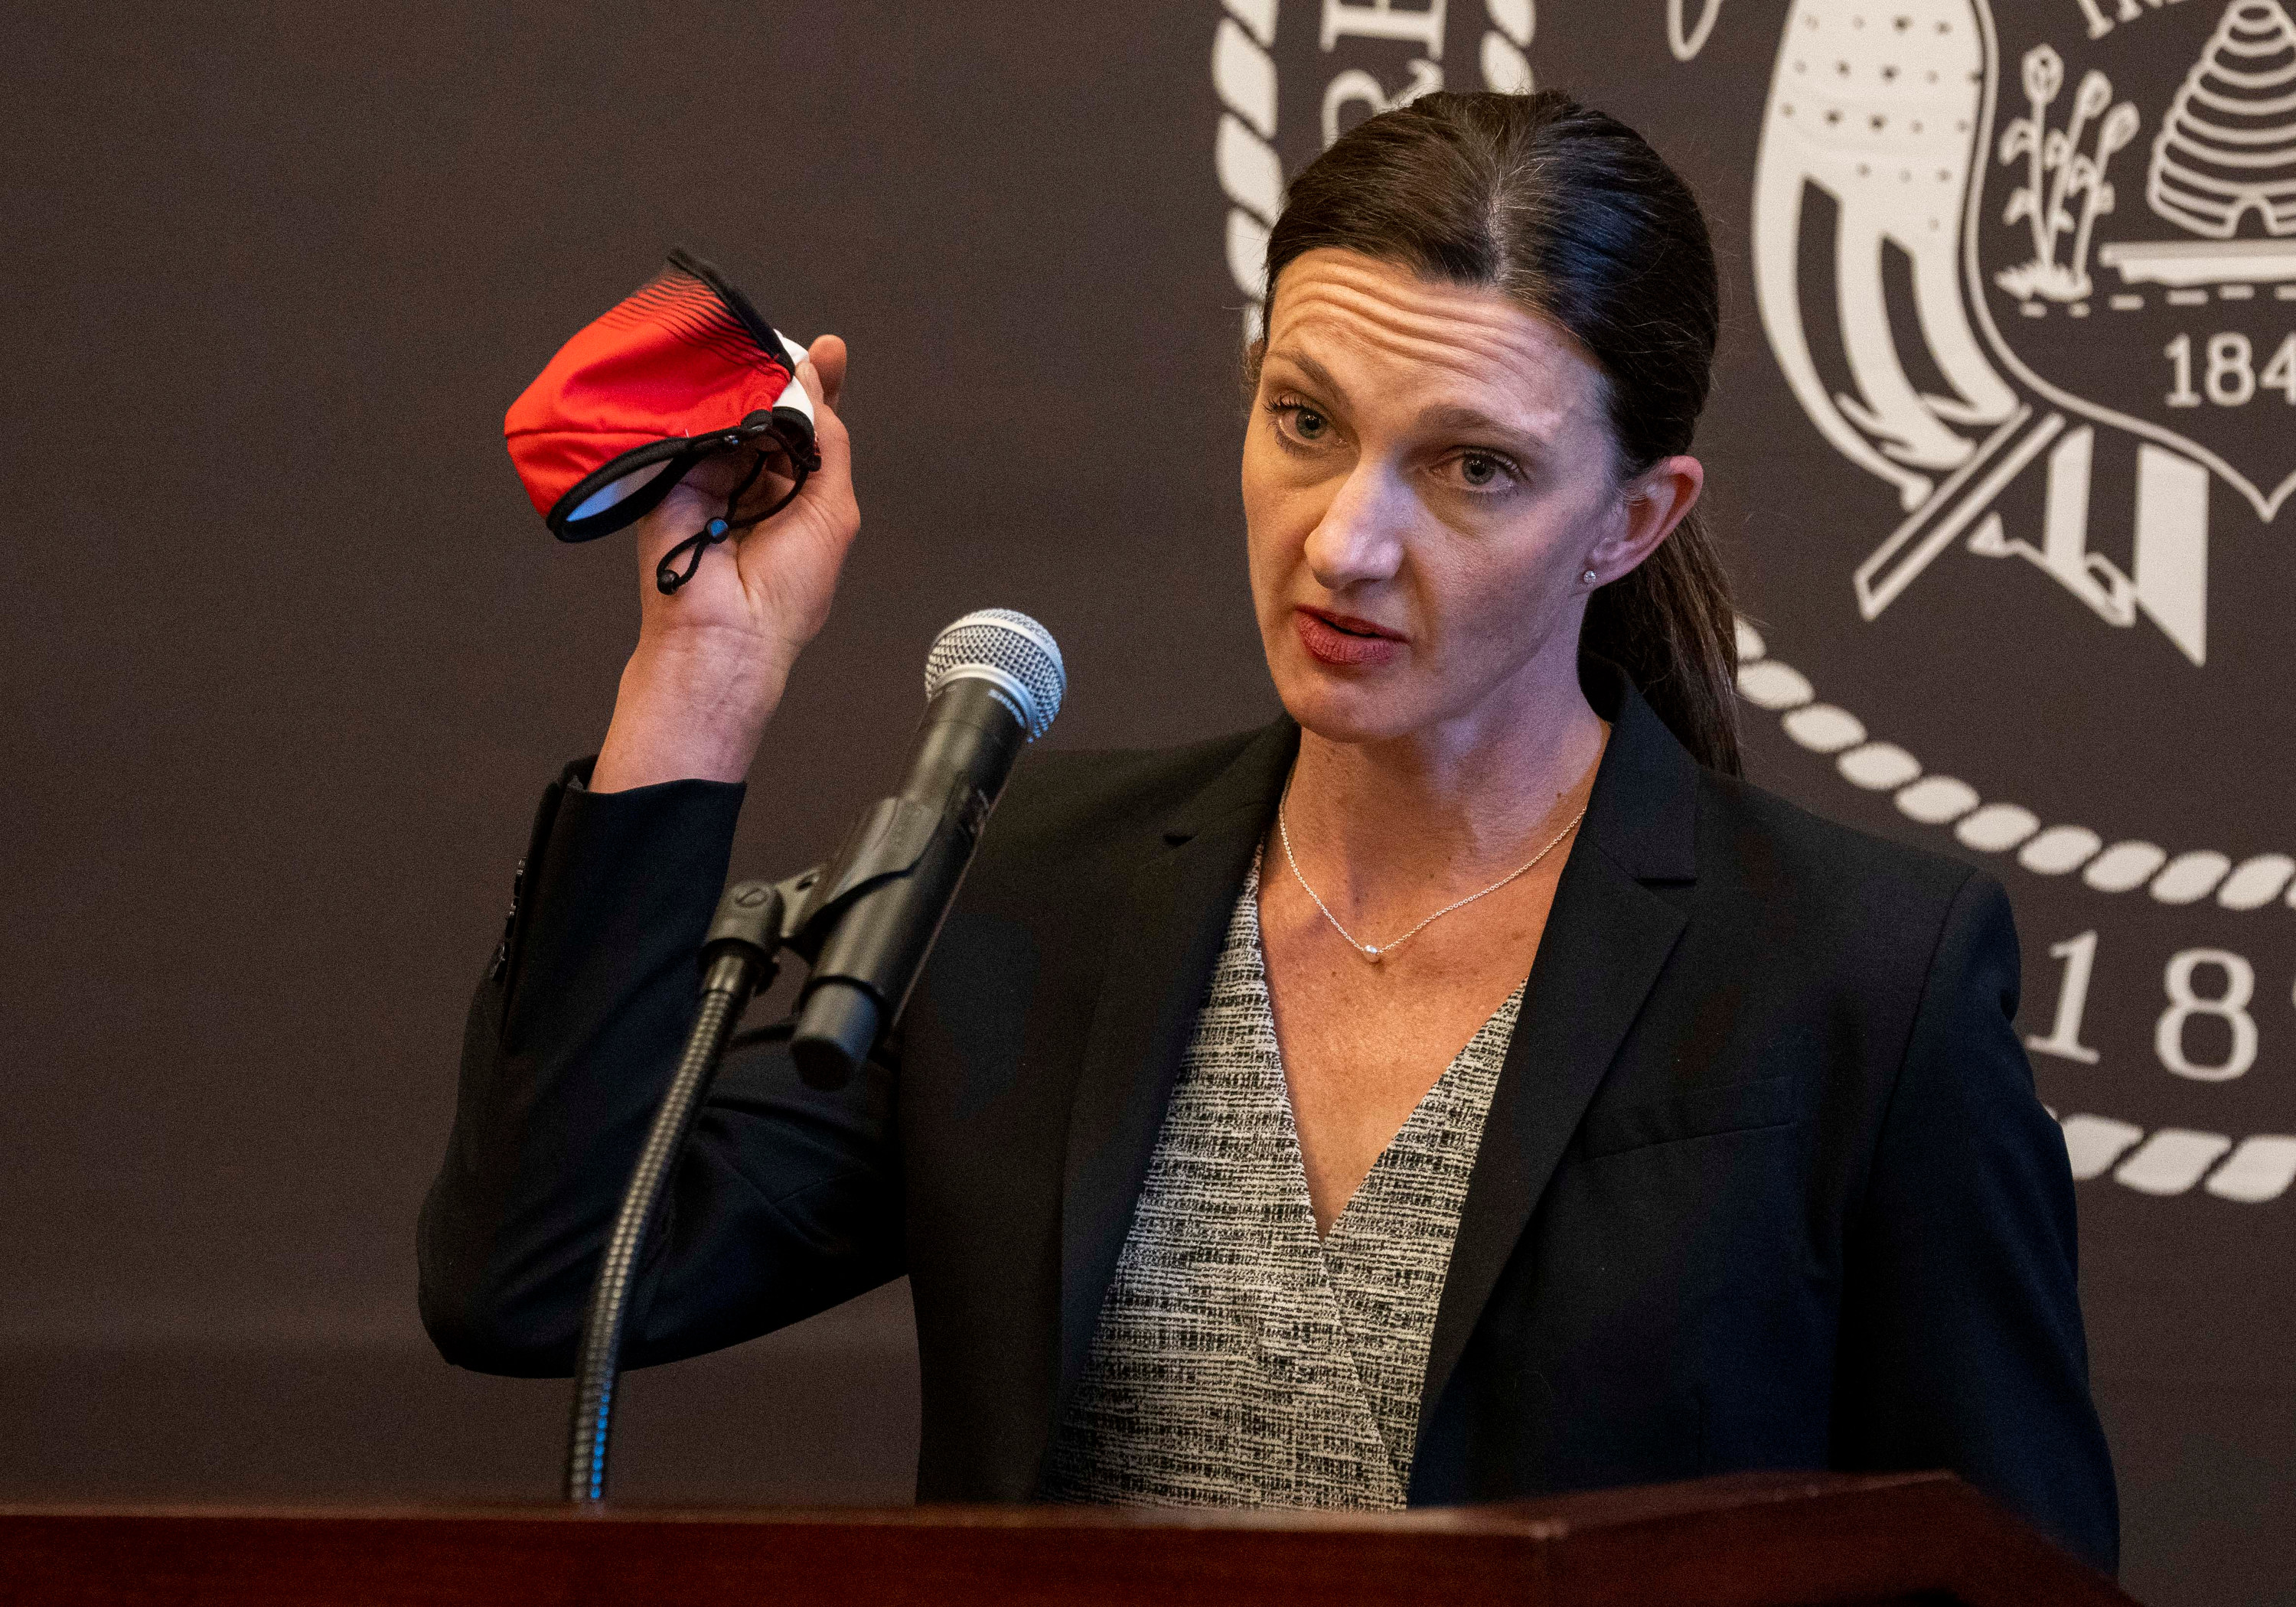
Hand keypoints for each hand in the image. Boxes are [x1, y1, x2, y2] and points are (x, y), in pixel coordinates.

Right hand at [591, 336, 856, 790]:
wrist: (726, 634)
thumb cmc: (788, 591)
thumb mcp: (833, 508)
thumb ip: (829, 443)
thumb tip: (815, 383)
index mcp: (799, 493)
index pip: (810, 427)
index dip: (818, 387)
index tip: (828, 349)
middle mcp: (755, 480)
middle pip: (770, 410)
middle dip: (782, 379)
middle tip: (789, 352)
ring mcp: (713, 475)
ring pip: (732, 413)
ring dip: (748, 392)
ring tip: (760, 380)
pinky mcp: (673, 475)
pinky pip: (693, 427)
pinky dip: (711, 408)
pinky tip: (727, 394)